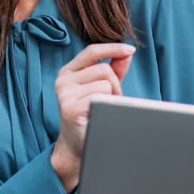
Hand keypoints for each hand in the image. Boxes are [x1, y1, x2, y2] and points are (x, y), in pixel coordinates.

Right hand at [50, 42, 134, 190]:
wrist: (76, 145)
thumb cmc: (90, 114)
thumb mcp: (101, 87)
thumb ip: (114, 69)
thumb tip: (127, 52)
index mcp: (68, 72)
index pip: (92, 51)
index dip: (112, 48)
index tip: (130, 49)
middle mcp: (63, 80)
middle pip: (104, 69)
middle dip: (115, 85)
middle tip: (110, 101)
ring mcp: (64, 94)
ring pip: (105, 83)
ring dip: (112, 96)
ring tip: (103, 109)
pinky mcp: (70, 108)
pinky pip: (101, 97)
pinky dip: (107, 105)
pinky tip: (98, 114)